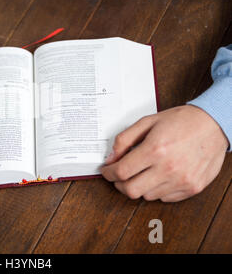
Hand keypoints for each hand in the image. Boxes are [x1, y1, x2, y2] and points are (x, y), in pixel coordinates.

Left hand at [101, 105, 227, 201]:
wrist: (214, 124)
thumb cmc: (182, 121)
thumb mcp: (148, 121)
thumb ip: (125, 139)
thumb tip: (111, 157)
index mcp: (155, 149)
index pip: (121, 172)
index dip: (108, 173)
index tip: (106, 171)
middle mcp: (168, 168)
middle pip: (131, 190)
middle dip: (119, 184)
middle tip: (118, 176)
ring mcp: (182, 180)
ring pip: (147, 196)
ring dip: (139, 186)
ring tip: (142, 172)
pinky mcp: (192, 188)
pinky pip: (165, 198)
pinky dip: (156, 190)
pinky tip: (157, 176)